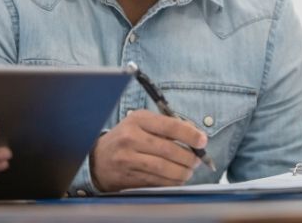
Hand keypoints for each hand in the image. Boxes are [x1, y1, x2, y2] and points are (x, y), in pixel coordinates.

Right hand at [89, 109, 207, 191]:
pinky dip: (171, 182)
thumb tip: (196, 136)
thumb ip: (167, 126)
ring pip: (163, 168)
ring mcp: (128, 159)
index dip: (189, 135)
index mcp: (138, 120)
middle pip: (168, 150)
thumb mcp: (142, 123)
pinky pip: (156, 181)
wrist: (98, 157)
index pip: (169, 126)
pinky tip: (177, 179)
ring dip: (182, 172)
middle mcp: (131, 138)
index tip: (202, 141)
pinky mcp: (129, 176)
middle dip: (189, 157)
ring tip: (188, 171)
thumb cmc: (126, 137)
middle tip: (197, 160)